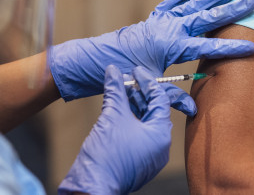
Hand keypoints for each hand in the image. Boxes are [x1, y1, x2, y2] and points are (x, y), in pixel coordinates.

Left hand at [49, 0, 253, 114]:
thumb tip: (193, 109)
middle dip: (231, 11)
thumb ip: (171, 97)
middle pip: (206, 18)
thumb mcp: (149, 87)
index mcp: (171, 46)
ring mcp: (161, 21)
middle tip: (253, 2)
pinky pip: (173, 1)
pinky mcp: (154, 18)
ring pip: (192, 6)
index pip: (208, 47)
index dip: (231, 48)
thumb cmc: (124, 75)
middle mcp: (169, 29)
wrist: (99, 60)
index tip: (253, 47)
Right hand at [59, 66, 171, 194]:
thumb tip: (114, 71)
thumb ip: (116, 90)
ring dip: (132, 106)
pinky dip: (129, 120)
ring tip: (118, 92)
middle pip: (153, 111)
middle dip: (139, 93)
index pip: (160, 99)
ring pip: (144, 123)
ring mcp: (149, 155)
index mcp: (160, 134)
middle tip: (125, 78)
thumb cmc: (106, 154)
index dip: (147, 81)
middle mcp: (160, 146)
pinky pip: (138, 135)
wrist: (92, 186)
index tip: (135, 70)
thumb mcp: (112, 115)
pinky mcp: (138, 161)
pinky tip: (116, 110)